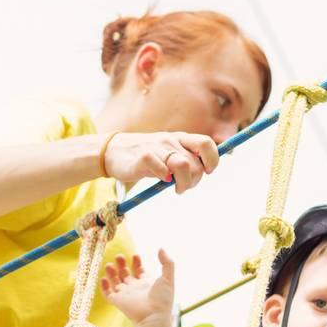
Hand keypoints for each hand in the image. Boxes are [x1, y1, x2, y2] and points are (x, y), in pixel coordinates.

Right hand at [99, 250, 175, 326]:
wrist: (153, 317)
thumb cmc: (162, 299)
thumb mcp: (168, 278)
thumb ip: (167, 262)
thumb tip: (161, 248)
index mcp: (147, 283)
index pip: (139, 270)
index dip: (137, 262)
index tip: (135, 255)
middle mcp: (135, 288)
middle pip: (126, 274)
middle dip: (121, 264)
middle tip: (119, 256)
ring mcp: (126, 295)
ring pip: (115, 282)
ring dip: (111, 272)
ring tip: (109, 264)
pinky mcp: (117, 301)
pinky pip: (107, 293)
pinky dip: (103, 286)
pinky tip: (104, 277)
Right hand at [100, 132, 219, 193]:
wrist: (113, 152)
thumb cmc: (147, 157)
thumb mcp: (170, 153)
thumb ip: (187, 159)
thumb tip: (205, 170)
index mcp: (180, 138)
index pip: (205, 143)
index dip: (212, 160)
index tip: (207, 171)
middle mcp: (170, 141)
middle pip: (195, 164)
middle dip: (194, 181)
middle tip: (183, 187)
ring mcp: (156, 147)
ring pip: (183, 165)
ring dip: (183, 183)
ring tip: (176, 188)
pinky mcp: (142, 157)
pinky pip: (160, 168)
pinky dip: (163, 177)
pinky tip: (161, 180)